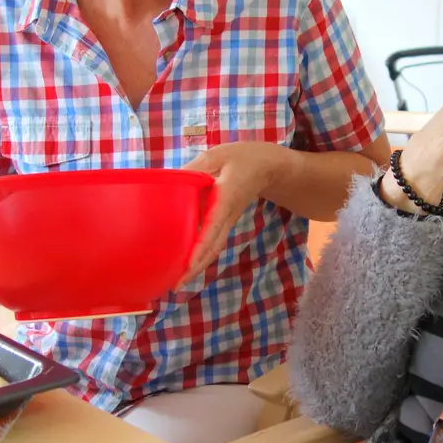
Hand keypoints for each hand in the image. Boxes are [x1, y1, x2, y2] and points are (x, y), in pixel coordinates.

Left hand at [178, 141, 284, 282]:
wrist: (272, 167)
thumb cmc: (245, 158)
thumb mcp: (219, 155)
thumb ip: (196, 168)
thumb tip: (171, 180)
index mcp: (225, 198)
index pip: (212, 227)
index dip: (200, 248)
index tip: (187, 267)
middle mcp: (228, 216)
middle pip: (213, 248)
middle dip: (195, 268)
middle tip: (176, 286)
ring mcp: (228, 221)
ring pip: (214, 248)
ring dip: (197, 266)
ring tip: (178, 281)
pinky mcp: (226, 222)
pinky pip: (214, 242)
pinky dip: (201, 255)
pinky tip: (187, 262)